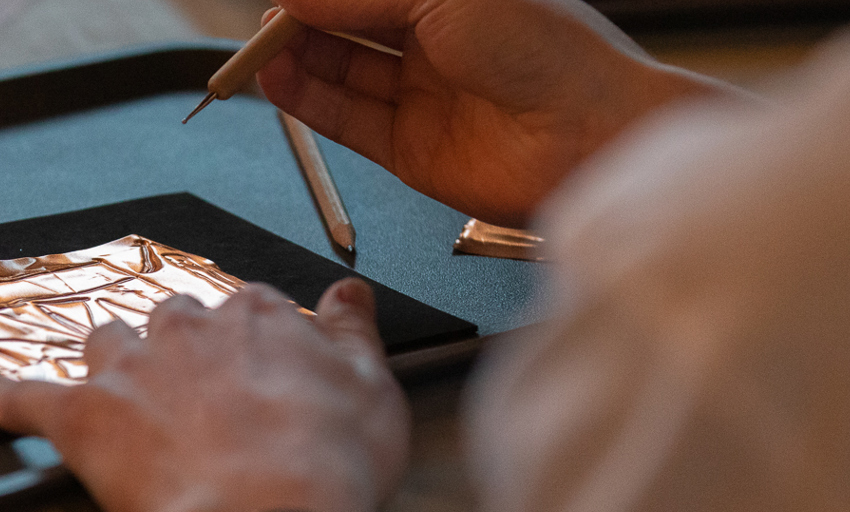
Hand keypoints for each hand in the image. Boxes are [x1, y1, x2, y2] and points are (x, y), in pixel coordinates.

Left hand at [0, 278, 409, 511]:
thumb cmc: (327, 462)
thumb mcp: (374, 389)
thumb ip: (354, 333)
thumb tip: (348, 292)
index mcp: (256, 317)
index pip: (247, 309)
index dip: (251, 345)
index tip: (261, 372)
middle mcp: (187, 329)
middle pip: (171, 321)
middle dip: (179, 351)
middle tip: (197, 398)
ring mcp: (129, 370)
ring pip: (104, 343)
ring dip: (109, 363)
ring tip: (113, 390)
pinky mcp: (80, 417)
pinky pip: (21, 396)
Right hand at [257, 0, 732, 225]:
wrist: (592, 134)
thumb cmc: (547, 50)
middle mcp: (438, 43)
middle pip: (350, 29)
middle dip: (302, 23)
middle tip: (261, 26)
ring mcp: (424, 97)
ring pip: (342, 74)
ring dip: (297, 62)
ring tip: (258, 54)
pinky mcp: (412, 151)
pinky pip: (348, 121)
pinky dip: (309, 102)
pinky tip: (278, 82)